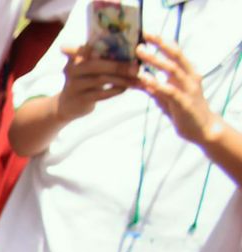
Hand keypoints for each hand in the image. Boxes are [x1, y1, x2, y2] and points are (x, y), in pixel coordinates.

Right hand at [55, 44, 139, 122]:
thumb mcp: (87, 65)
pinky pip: (101, 94)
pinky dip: (115, 90)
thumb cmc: (85, 79)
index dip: (99, 45)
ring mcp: (74, 85)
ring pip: (101, 79)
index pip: (85, 47)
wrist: (68, 105)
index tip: (117, 45)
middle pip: (95, 65)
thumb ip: (101, 55)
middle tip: (136, 67)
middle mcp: (72, 70)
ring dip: (121, 79)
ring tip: (136, 78)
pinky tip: (125, 88)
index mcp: (74, 56)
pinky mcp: (80, 99)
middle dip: (118, 66)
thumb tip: (132, 48)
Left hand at [139, 33, 227, 147]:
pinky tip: (144, 77)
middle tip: (141, 40)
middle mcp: (190, 77)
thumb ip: (153, 87)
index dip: (162, 42)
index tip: (147, 34)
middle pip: (175, 57)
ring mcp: (188, 89)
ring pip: (173, 70)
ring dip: (156, 61)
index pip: (175, 53)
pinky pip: (170, 90)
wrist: (201, 129)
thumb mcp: (165, 97)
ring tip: (140, 53)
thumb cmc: (183, 111)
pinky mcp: (184, 103)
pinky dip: (156, 83)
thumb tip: (137, 79)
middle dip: (159, 46)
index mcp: (187, 73)